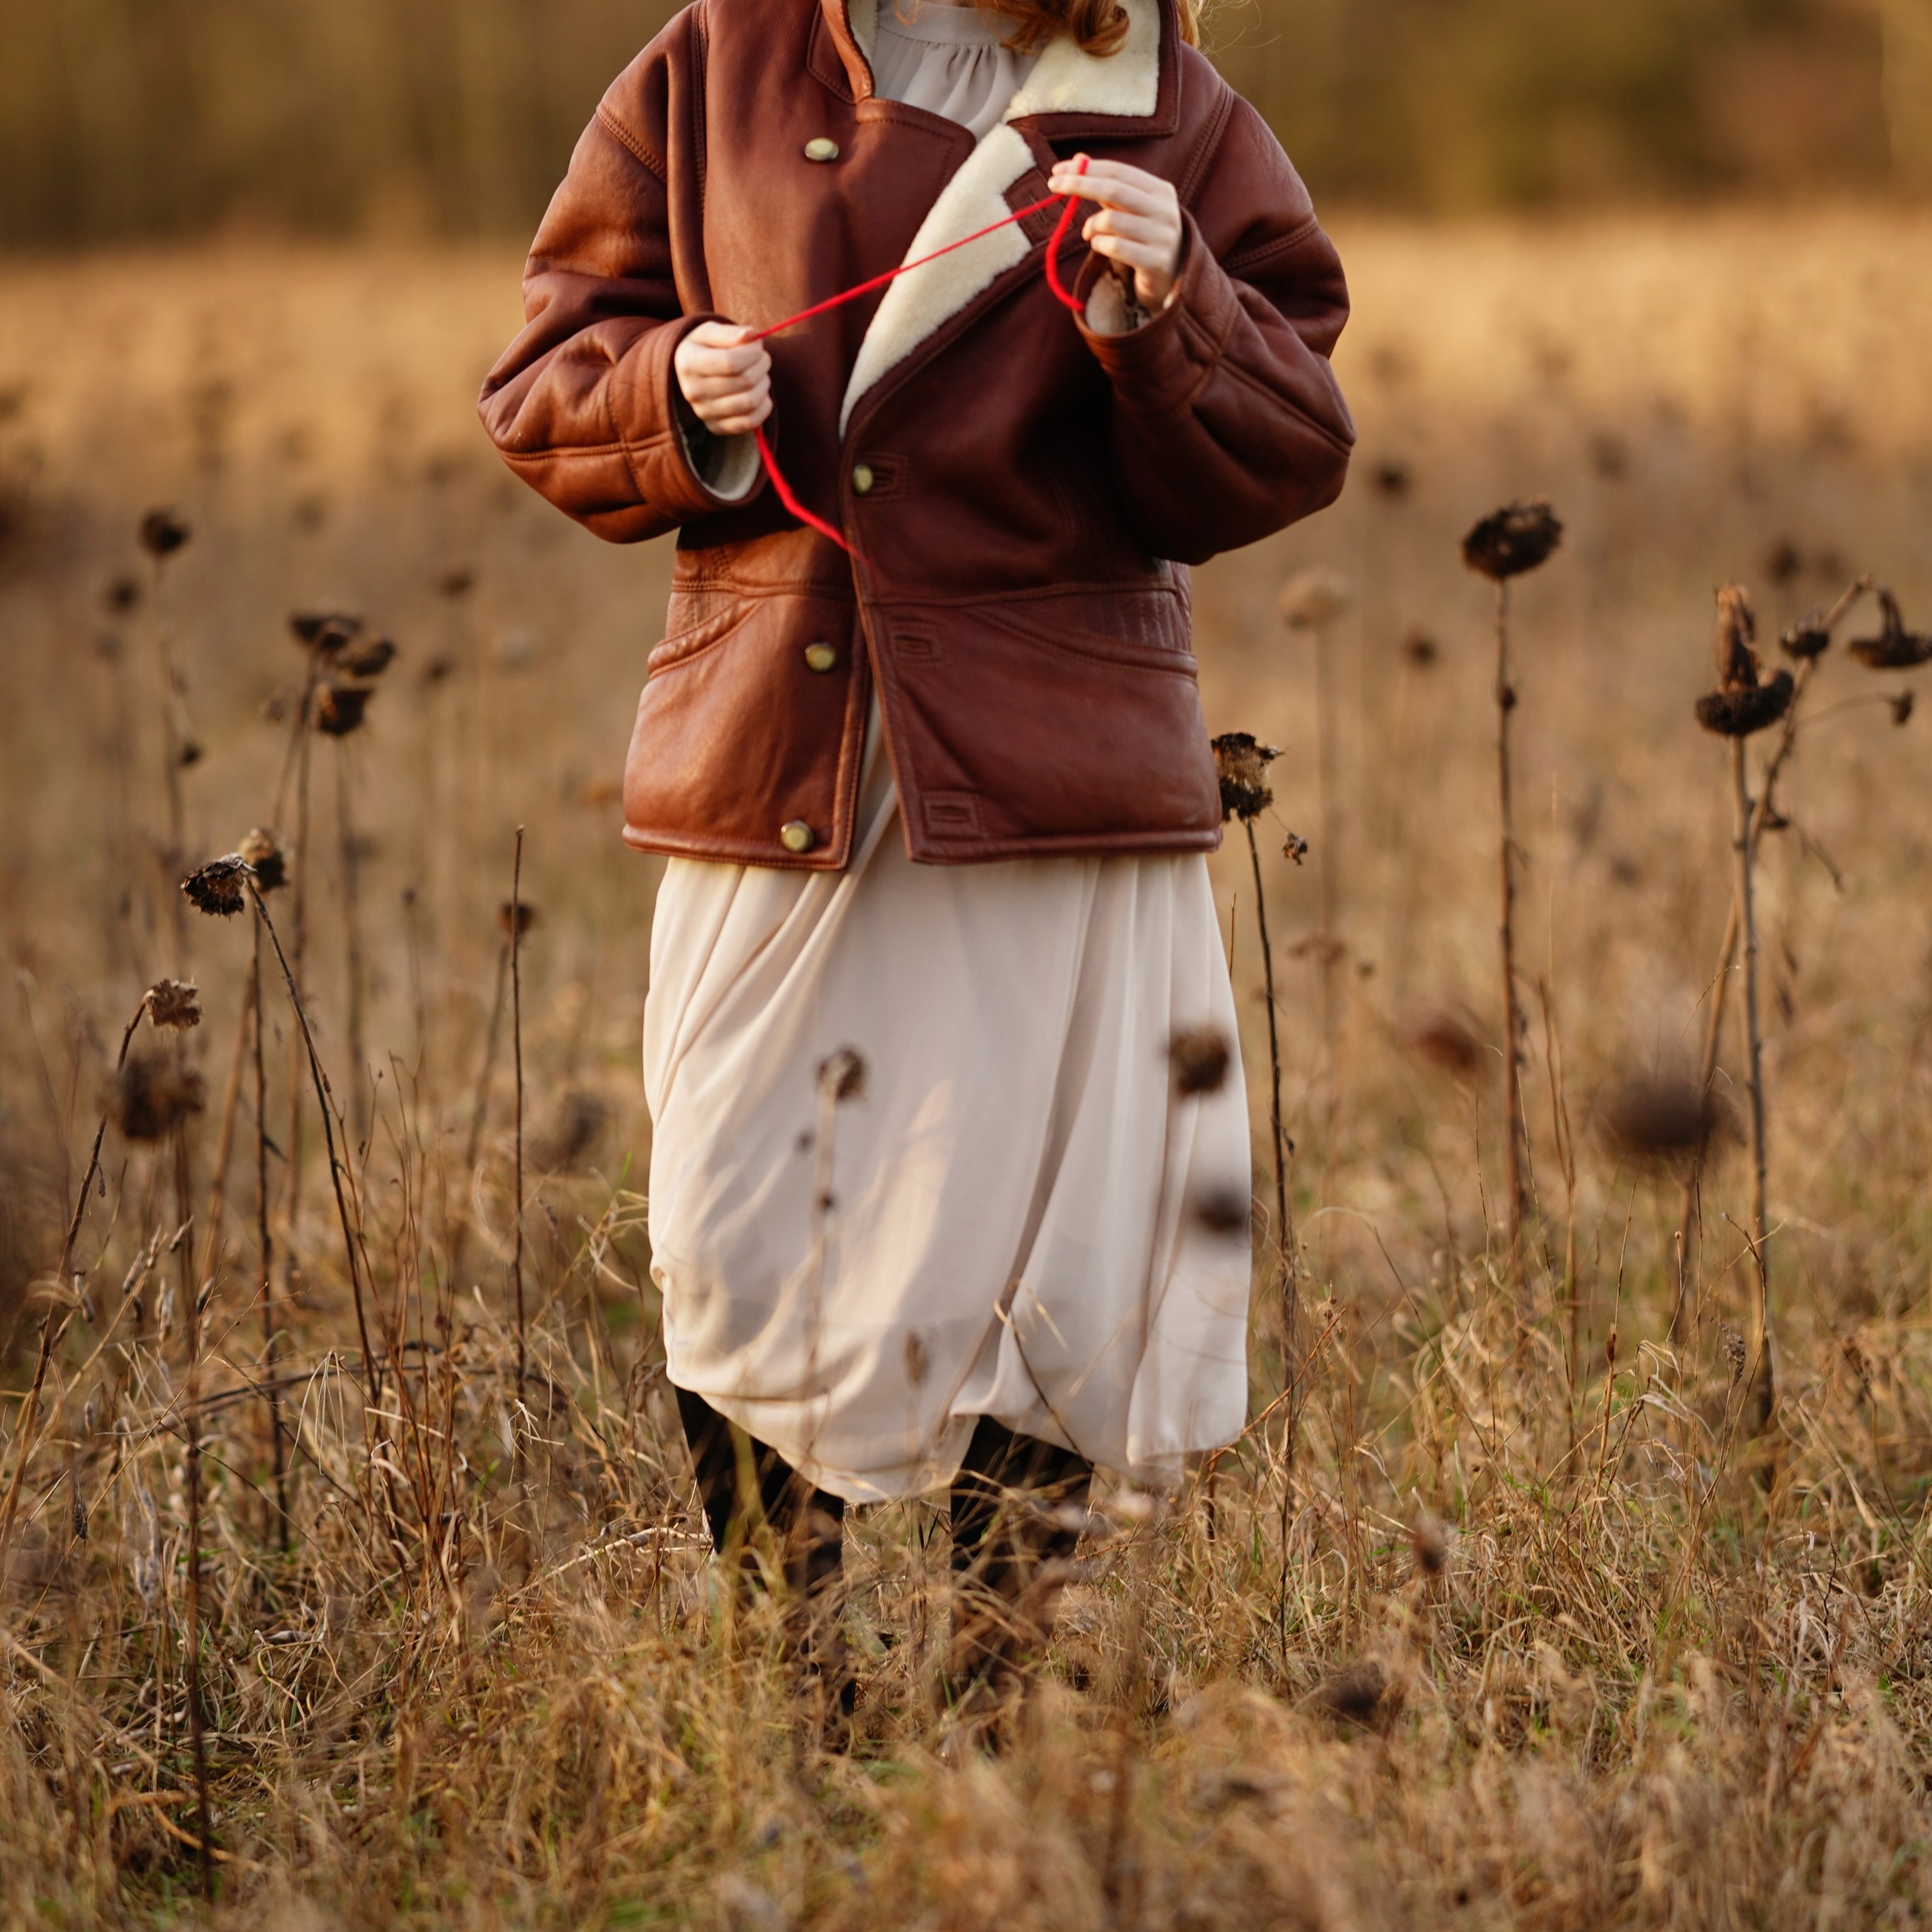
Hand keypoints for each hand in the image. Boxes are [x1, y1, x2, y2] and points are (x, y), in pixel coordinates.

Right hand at [673, 321, 771, 435]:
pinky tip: (759, 393)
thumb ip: (730, 333)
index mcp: (689, 363)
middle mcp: (693, 392)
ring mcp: (704, 413)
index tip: (758, 344)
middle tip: (761, 357)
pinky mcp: (717, 427)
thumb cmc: (704, 348)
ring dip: (764, 384)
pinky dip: (764, 407)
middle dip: (762, 364)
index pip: (731, 362)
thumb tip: (751, 335)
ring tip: (760, 374)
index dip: (753, 352)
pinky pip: (751, 422)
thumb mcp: (710, 332)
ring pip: (751, 401)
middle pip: (745, 381)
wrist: (690, 373)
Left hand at [1047, 154, 1183, 310]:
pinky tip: (1099, 246)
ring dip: (1091, 226)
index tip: (1057, 170)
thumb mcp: (1129, 208)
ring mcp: (1162, 237)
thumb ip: (1106, 186)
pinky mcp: (1155, 262)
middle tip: (1053, 186)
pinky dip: (1099, 244)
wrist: (1171, 276)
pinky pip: (1115, 248)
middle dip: (1079, 185)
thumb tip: (1078, 160)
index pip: (1118, 171)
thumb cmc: (1143, 235)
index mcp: (1160, 190)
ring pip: (1111, 221)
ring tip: (1089, 233)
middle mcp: (1165, 210)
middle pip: (1113, 190)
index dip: (1086, 169)